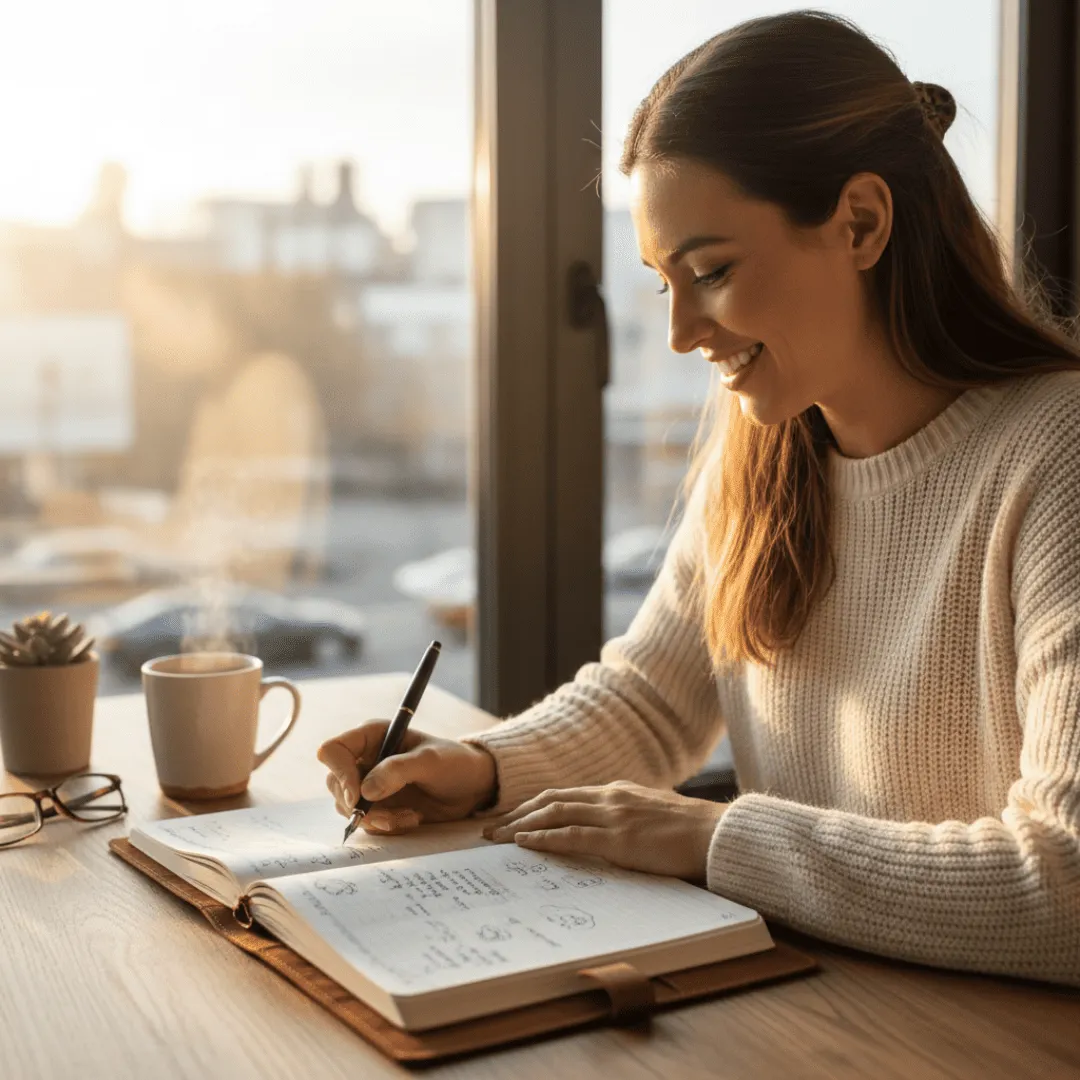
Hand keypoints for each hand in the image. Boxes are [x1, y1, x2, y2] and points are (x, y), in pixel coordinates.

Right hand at [316, 722, 496, 834]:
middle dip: (358, 805)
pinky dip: (387, 826)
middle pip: (335, 783)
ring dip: (376, 818)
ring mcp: (369, 784)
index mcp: (372, 737)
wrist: (471, 787)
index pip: (333, 751)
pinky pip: (367, 822)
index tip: (358, 795)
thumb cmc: (453, 763)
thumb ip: (398, 771)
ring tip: (410, 816)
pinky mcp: (378, 806)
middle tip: (388, 816)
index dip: (339, 773)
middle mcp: (365, 759)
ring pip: (347, 807)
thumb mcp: (430, 761)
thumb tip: (365, 791)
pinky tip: (412, 819)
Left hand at [481, 780, 727, 883]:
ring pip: (553, 813)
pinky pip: (571, 836)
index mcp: (617, 791)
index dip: (534, 805)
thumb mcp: (653, 814)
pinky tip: (524, 844)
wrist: (715, 834)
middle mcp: (609, 797)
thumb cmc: (690, 831)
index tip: (512, 817)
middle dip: (517, 813)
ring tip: (497, 838)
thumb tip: (610, 833)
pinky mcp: (618, 838)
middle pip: (551, 799)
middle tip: (490, 827)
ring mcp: (612, 815)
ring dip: (520, 825)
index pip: (565, 794)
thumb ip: (628, 817)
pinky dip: (543, 838)